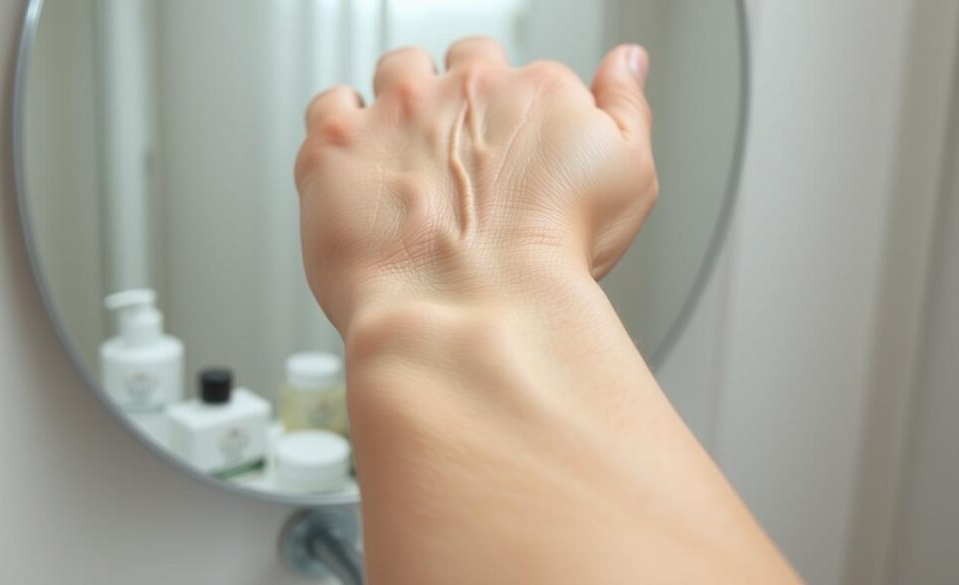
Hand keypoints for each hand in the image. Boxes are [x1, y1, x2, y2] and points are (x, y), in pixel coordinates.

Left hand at [295, 37, 656, 335]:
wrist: (478, 313)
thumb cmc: (552, 262)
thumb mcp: (629, 175)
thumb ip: (627, 105)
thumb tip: (628, 59)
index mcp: (532, 90)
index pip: (517, 73)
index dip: (510, 113)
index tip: (504, 151)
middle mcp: (462, 88)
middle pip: (456, 64)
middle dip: (456, 98)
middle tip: (454, 156)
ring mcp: (395, 112)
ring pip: (393, 72)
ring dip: (398, 104)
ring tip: (403, 159)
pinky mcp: (337, 144)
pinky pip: (329, 104)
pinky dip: (339, 123)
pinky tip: (357, 164)